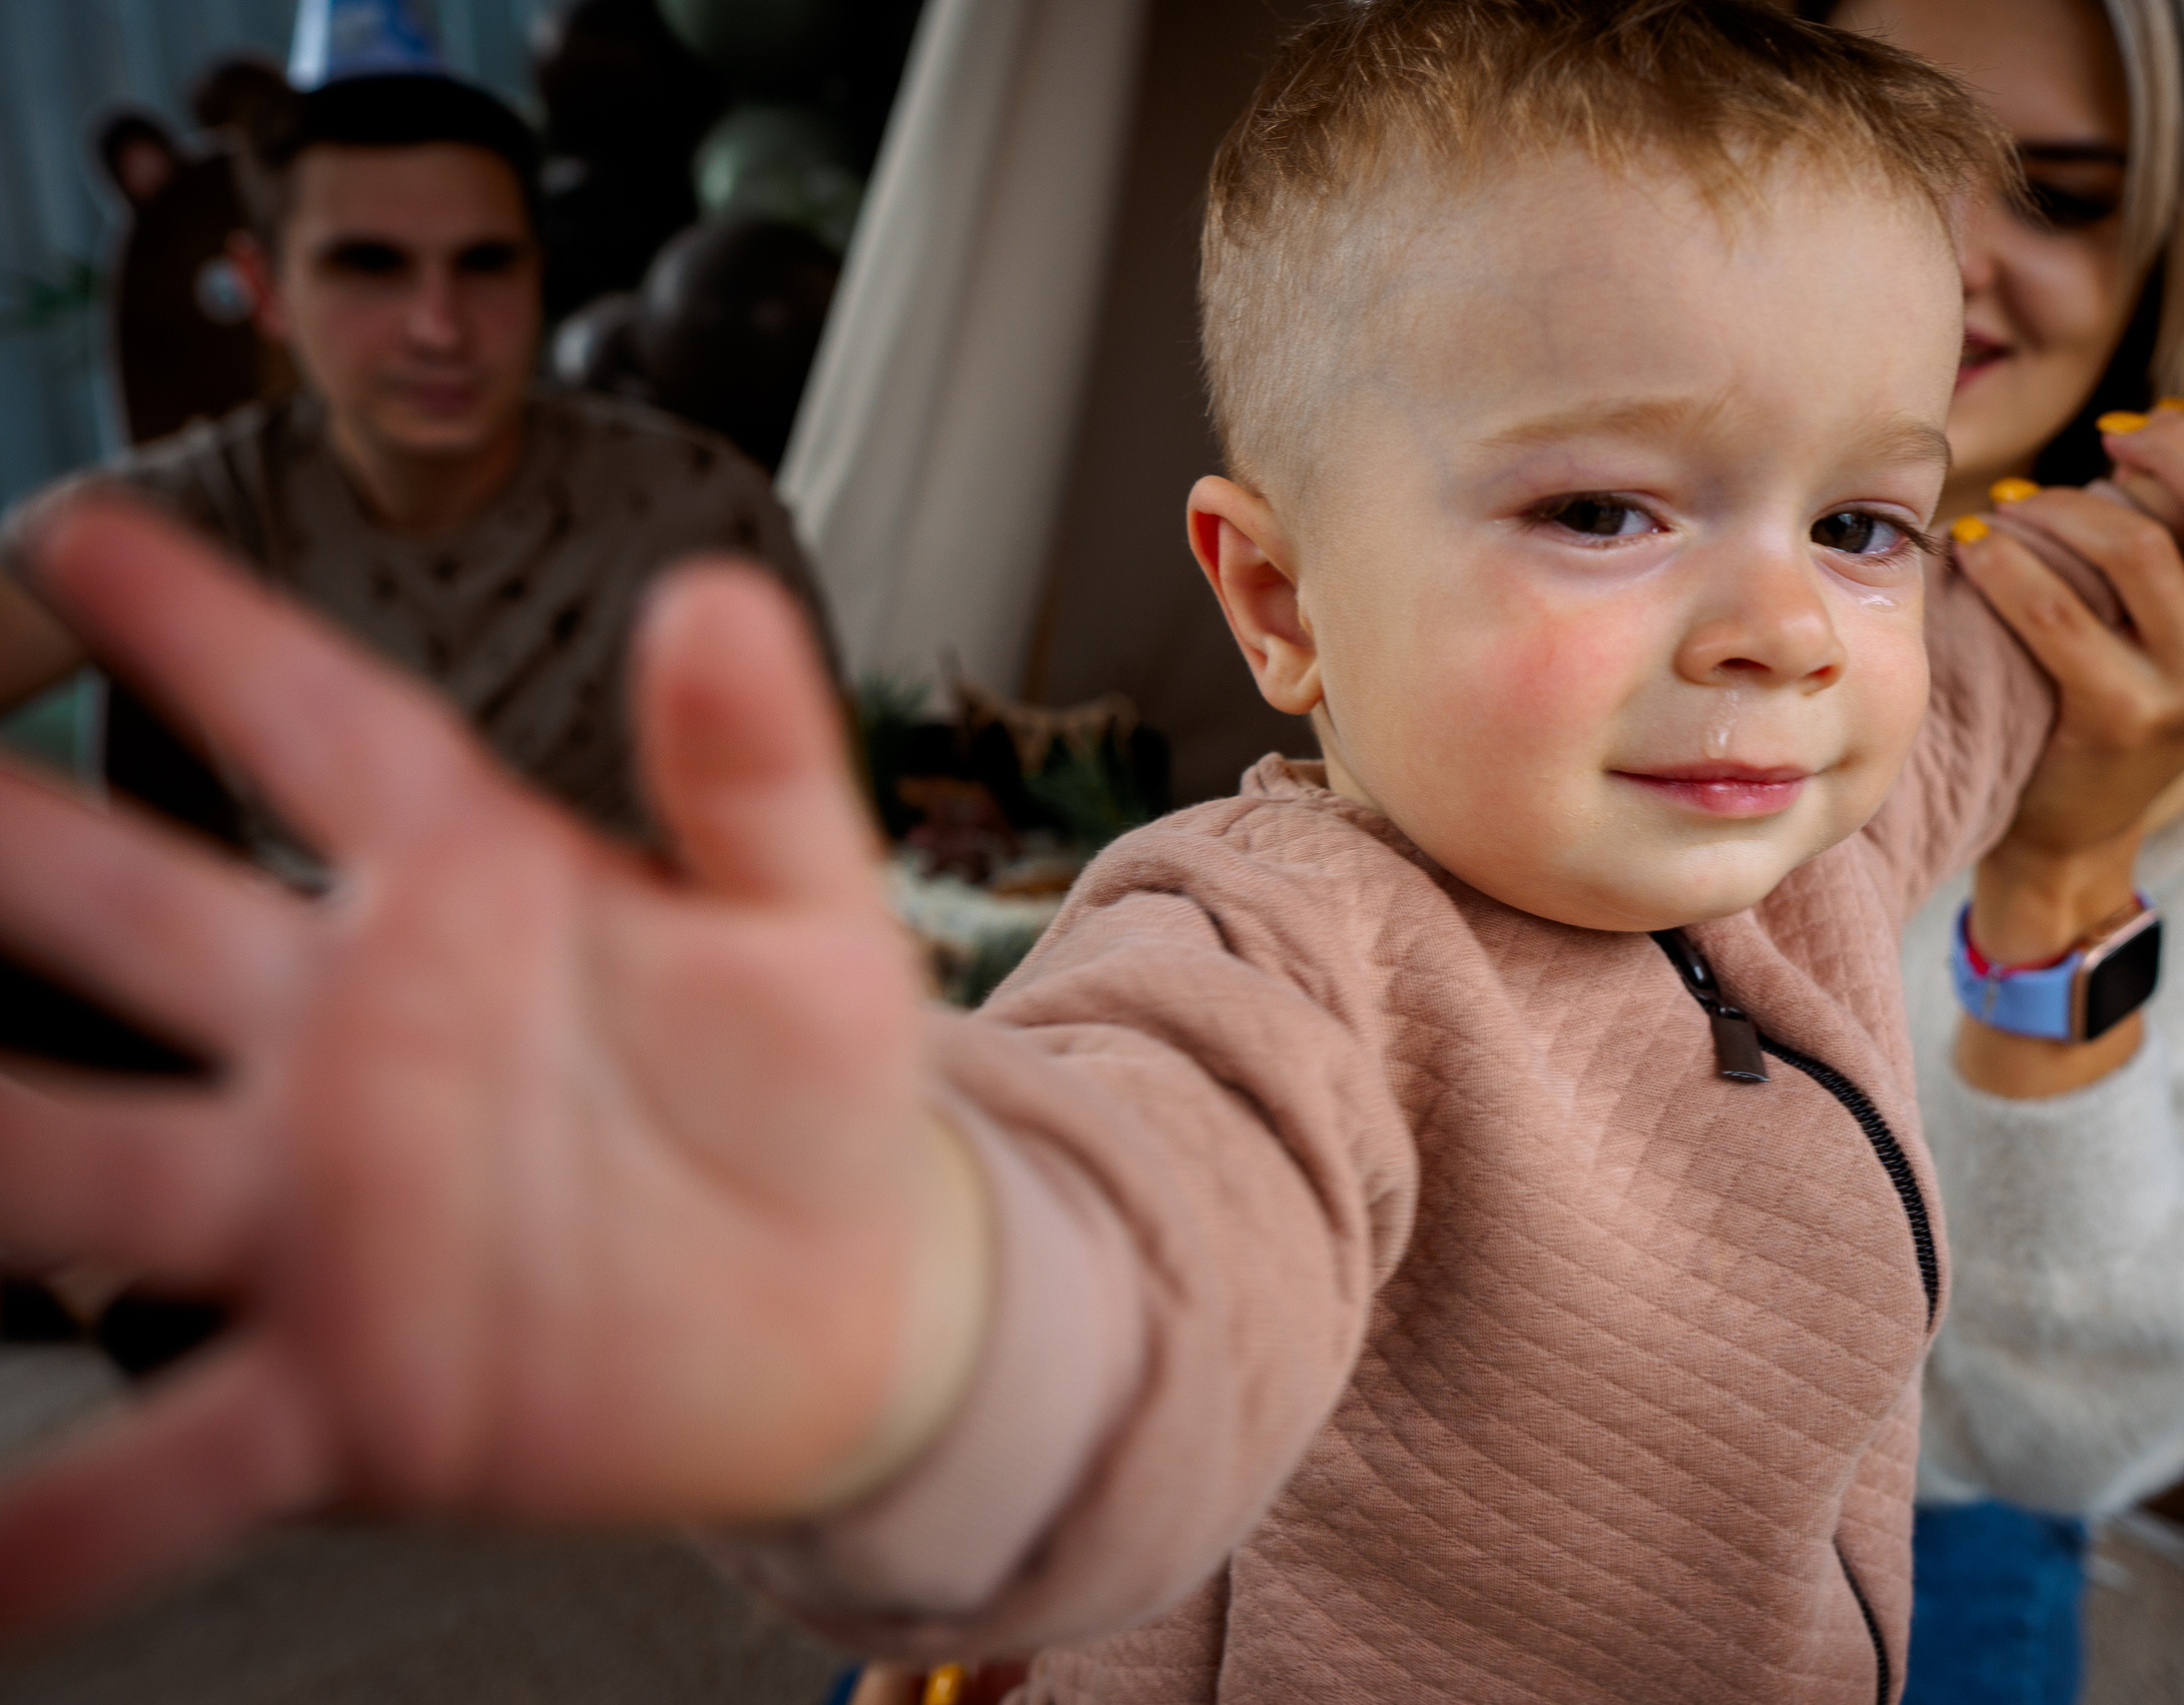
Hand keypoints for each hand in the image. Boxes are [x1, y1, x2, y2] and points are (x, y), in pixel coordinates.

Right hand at [0, 497, 967, 1631]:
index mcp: (474, 897)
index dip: (206, 627)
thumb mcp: (812, 922)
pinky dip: (62, 1522)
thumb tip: (717, 594)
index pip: (321, 730)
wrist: (858, 1309)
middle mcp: (360, 1042)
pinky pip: (175, 1460)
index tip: (79, 527)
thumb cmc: (815, 1099)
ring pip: (84, 1171)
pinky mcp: (358, 1393)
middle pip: (134, 921)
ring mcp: (334, 1217)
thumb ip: (757, 771)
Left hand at [1956, 300, 2183, 966]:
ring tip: (2010, 506)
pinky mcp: (2125, 718)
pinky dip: (2012, 568)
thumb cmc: (2093, 688)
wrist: (2063, 827)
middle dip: (2172, 449)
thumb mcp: (2153, 598)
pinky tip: (1975, 547)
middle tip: (2109, 438)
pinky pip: (2064, 614)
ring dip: (2062, 510)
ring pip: (2140, 551)